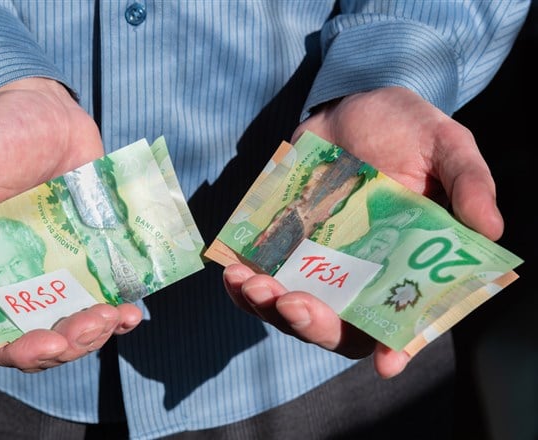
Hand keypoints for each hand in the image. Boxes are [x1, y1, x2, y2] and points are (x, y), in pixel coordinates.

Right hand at [0, 77, 141, 369]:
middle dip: (72, 340)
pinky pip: (111, 291)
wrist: (49, 112)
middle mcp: (24, 277)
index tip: (48, 344)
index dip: (21, 349)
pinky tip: (134, 310)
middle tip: (93, 325)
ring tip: (117, 316)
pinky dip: (124, 307)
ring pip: (81, 320)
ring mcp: (64, 268)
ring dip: (100, 329)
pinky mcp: (95, 253)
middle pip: (47, 332)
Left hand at [224, 86, 503, 377]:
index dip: (399, 346)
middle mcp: (359, 276)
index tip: (388, 363)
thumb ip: (467, 183)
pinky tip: (233, 271)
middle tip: (293, 304)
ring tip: (252, 284)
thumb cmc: (406, 129)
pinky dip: (243, 285)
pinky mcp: (281, 248)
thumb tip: (490, 228)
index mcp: (404, 266)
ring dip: (269, 307)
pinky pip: (260, 280)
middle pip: (338, 326)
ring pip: (292, 310)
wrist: (350, 106)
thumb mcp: (445, 145)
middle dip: (313, 325)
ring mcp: (316, 265)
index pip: (404, 319)